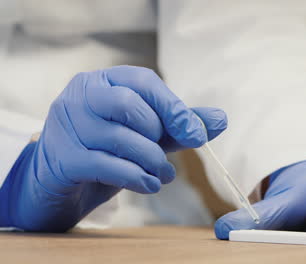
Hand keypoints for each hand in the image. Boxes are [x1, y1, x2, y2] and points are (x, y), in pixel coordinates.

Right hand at [0, 66, 226, 230]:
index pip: (143, 81)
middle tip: (166, 157)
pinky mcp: (63, 159)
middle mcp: (79, 96)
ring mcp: (66, 126)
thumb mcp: (146, 134)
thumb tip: (221, 119)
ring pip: (120, 137)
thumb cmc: (106, 149)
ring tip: (164, 175)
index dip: (173, 107)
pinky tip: (150, 185)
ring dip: (153, 161)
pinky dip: (138, 177)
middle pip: (129, 104)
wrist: (61, 183)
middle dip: (157, 133)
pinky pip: (108, 165)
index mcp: (101, 81)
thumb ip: (179, 125)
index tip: (197, 134)